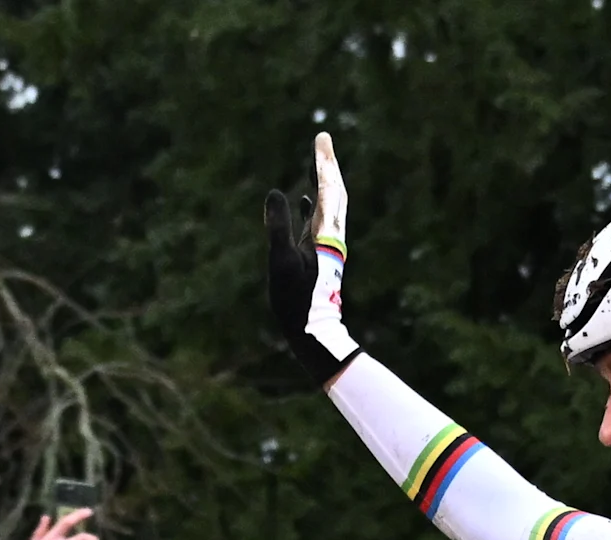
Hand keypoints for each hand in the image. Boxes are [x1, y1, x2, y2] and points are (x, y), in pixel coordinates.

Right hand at [260, 130, 361, 381]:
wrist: (313, 331)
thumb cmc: (295, 300)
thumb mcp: (281, 262)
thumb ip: (277, 226)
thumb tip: (276, 192)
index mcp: (326, 232)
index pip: (328, 188)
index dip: (324, 162)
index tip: (321, 137)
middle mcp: (330, 234)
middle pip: (335, 191)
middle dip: (328, 165)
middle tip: (322, 140)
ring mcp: (326, 244)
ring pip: (328, 203)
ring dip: (323, 180)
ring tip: (318, 161)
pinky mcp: (318, 254)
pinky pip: (316, 219)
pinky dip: (311, 203)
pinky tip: (301, 198)